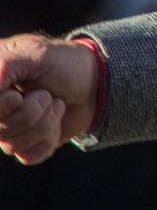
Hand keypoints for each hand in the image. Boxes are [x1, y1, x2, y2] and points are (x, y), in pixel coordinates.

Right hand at [0, 33, 102, 164]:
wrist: (95, 82)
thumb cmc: (63, 63)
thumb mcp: (35, 53)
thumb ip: (4, 66)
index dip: (0, 109)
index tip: (17, 97)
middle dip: (30, 113)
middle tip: (46, 94)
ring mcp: (7, 129)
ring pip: (12, 145)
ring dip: (44, 123)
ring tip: (55, 103)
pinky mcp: (26, 145)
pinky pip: (28, 156)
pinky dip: (48, 139)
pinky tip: (56, 120)